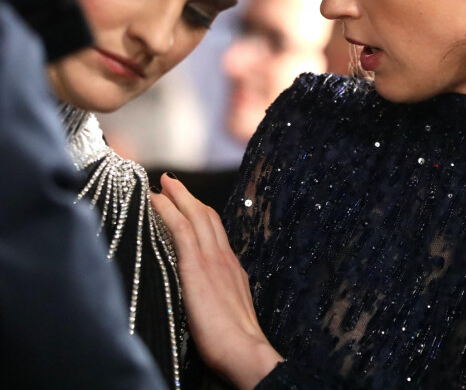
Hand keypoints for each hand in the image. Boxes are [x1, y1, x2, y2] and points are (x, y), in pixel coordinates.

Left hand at [152, 174, 282, 389]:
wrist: (244, 349)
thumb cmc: (235, 340)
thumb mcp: (229, 308)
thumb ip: (218, 293)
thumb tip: (204, 292)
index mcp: (231, 266)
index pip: (214, 230)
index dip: (199, 212)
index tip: (187, 203)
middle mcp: (223, 256)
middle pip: (206, 215)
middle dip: (188, 196)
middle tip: (172, 181)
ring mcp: (211, 258)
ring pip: (194, 215)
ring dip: (178, 195)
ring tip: (163, 184)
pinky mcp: (196, 265)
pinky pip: (180, 228)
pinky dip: (168, 209)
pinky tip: (155, 200)